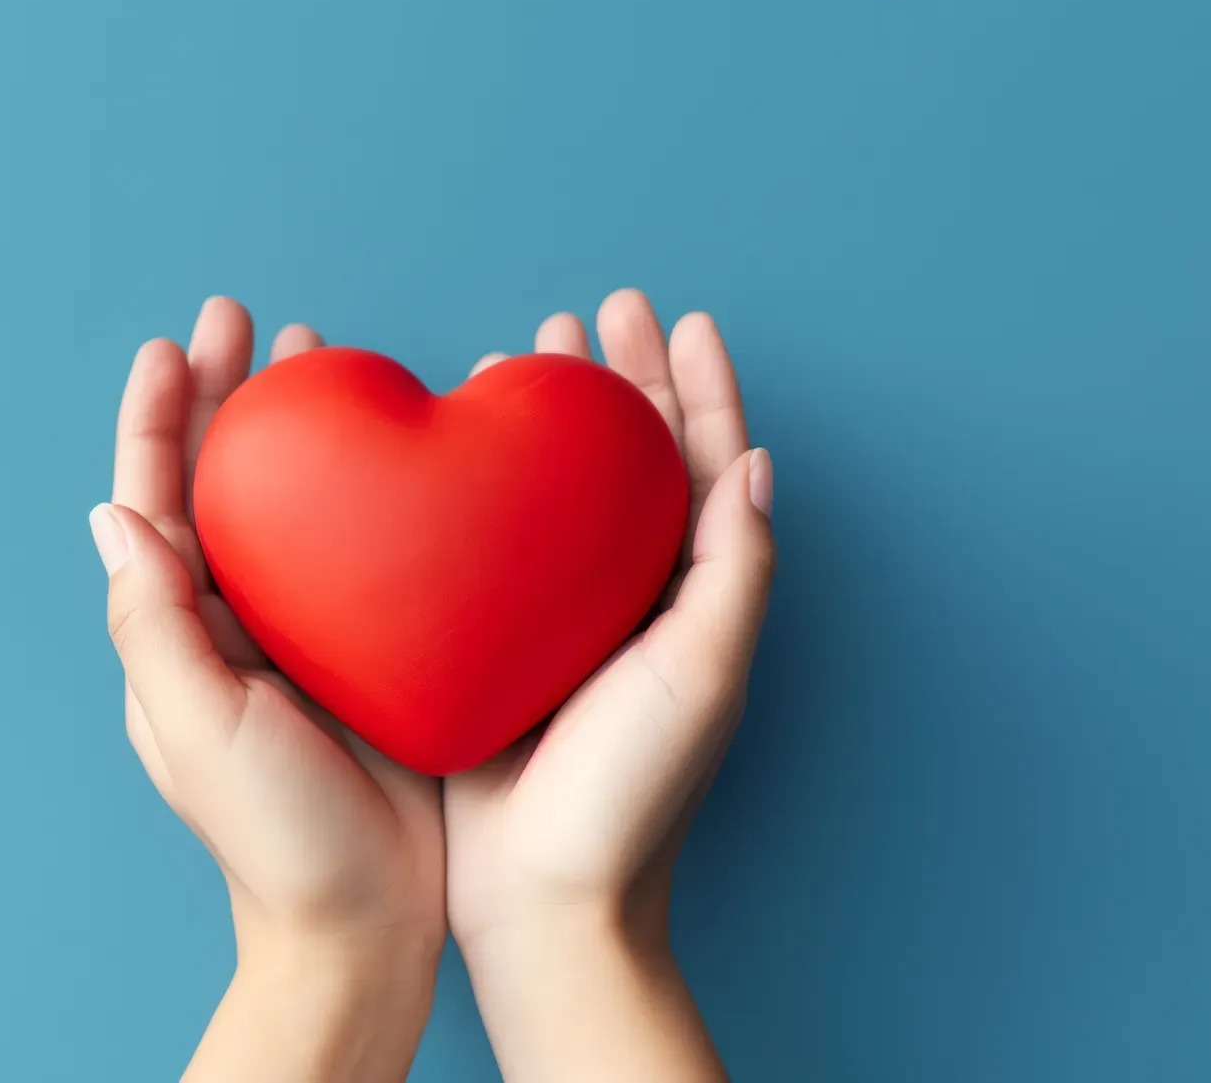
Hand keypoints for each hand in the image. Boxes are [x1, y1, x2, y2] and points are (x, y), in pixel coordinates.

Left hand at [93, 298, 444, 1082]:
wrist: (366, 925)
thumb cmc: (274, 840)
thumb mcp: (196, 729)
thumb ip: (152, 622)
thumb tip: (110, 514)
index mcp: (181, 633)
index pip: (157, 502)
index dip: (160, 419)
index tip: (173, 344)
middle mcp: (236, 620)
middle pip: (225, 483)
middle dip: (230, 397)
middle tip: (250, 319)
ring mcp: (307, 633)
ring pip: (296, 503)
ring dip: (298, 430)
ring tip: (319, 358)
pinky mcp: (378, 649)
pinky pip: (370, 548)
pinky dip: (376, 489)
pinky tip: (404, 450)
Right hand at [446, 289, 776, 1081]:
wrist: (540, 896)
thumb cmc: (632, 794)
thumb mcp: (702, 672)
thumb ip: (731, 568)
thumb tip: (755, 462)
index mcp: (689, 596)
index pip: (701, 466)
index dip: (696, 387)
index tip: (678, 318)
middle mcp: (628, 596)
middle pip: (627, 462)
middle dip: (614, 382)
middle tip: (587, 315)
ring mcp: (557, 617)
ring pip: (555, 490)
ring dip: (547, 421)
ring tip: (520, 353)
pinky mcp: (491, 642)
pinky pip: (488, 541)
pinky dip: (480, 485)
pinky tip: (454, 453)